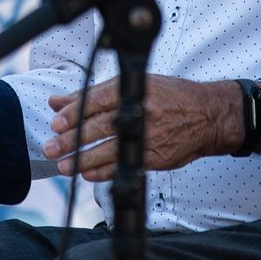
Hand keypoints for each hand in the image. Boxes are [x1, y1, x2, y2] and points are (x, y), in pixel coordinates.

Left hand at [42, 75, 237, 182]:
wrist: (208, 116)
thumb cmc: (169, 96)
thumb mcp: (133, 85)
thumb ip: (93, 94)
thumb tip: (58, 102)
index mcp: (134, 89)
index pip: (97, 101)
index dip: (74, 113)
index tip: (56, 122)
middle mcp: (140, 112)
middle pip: (99, 127)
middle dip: (72, 139)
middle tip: (52, 147)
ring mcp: (148, 136)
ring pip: (109, 150)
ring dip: (82, 160)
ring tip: (64, 165)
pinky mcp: (155, 157)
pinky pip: (124, 166)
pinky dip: (104, 172)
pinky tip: (88, 174)